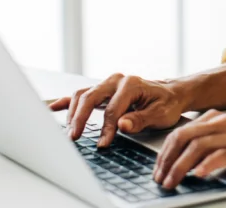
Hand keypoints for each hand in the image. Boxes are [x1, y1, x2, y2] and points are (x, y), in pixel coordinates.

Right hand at [49, 74, 188, 146]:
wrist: (171, 94)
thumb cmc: (167, 104)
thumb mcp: (160, 114)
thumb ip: (140, 120)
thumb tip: (121, 126)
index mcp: (131, 84)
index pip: (113, 109)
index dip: (106, 128)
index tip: (103, 145)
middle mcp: (117, 80)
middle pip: (90, 97)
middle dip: (81, 118)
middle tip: (75, 137)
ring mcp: (108, 84)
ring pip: (83, 95)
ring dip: (74, 113)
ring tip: (70, 132)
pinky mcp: (103, 91)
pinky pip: (81, 94)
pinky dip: (67, 101)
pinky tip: (54, 108)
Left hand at [154, 110, 225, 188]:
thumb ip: (208, 144)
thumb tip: (181, 162)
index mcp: (216, 119)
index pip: (180, 132)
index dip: (164, 152)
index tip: (158, 170)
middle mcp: (223, 123)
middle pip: (184, 137)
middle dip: (167, 159)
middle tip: (160, 178)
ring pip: (198, 146)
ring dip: (181, 166)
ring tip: (172, 181)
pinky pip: (222, 155)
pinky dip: (207, 165)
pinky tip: (199, 175)